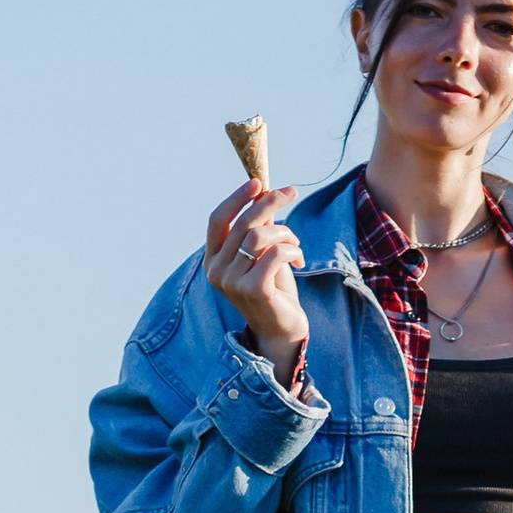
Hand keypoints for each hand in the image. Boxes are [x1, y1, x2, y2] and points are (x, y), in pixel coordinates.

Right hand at [204, 178, 306, 385]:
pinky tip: (299, 261)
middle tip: (291, 191)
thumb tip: (265, 193)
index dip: (237, 198)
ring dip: (286, 233)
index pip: (217, 220)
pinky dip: (293, 250)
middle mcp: (216, 272)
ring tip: (296, 245)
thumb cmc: (273, 290)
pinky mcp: (253, 291)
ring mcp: (232, 283)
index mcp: (213, 260)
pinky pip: (275, 253)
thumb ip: (257, 230)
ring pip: (260, 236)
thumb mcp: (261, 256)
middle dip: (270, 203)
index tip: (258, 182)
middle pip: (242, 224)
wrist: (282, 330)